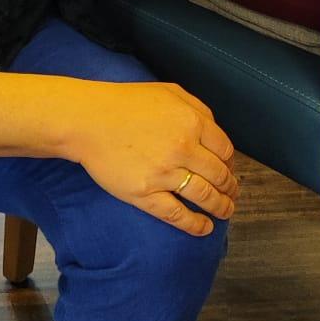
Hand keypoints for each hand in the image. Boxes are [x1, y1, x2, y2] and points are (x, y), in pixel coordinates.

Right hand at [62, 80, 237, 235]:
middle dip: (230, 188)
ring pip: (205, 196)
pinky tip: (205, 228)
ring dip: (221, 207)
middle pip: (219, 175)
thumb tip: (215, 131)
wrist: (87, 120)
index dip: (230, 163)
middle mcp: (183, 148)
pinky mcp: (145, 194)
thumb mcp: (169, 92)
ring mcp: (164, 173)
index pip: (225, 150)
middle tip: (232, 194)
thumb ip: (198, 109)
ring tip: (225, 212)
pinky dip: (196, 225)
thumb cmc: (126, 103)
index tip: (228, 170)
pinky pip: (177, 215)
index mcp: (192, 123)